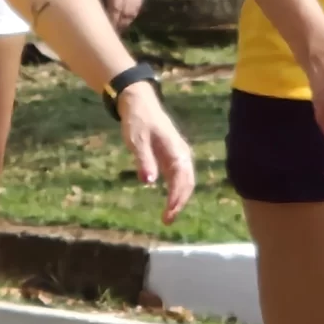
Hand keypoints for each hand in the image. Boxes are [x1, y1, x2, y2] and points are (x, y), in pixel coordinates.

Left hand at [86, 0, 141, 29]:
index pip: (116, 7)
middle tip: (111, 33)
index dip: (112, 21)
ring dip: (128, 19)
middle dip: (120, 23)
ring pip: (136, 7)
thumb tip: (94, 8)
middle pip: (128, 10)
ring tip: (119, 27)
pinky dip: (133, 10)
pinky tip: (126, 15)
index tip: (105, 31)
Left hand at [118, 83, 196, 223]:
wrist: (139, 104)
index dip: (176, 197)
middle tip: (167, 220)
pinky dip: (175, 191)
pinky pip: (178, 178)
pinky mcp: (171, 157)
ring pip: (185, 182)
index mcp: (176, 150)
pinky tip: (168, 203)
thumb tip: (148, 181)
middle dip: (179, 202)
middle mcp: (181, 154)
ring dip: (178, 199)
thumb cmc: (138, 121)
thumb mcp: (137, 140)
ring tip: (168, 216)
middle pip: (187, 183)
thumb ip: (144, 160)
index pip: (181, 179)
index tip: (168, 212)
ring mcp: (178, 156)